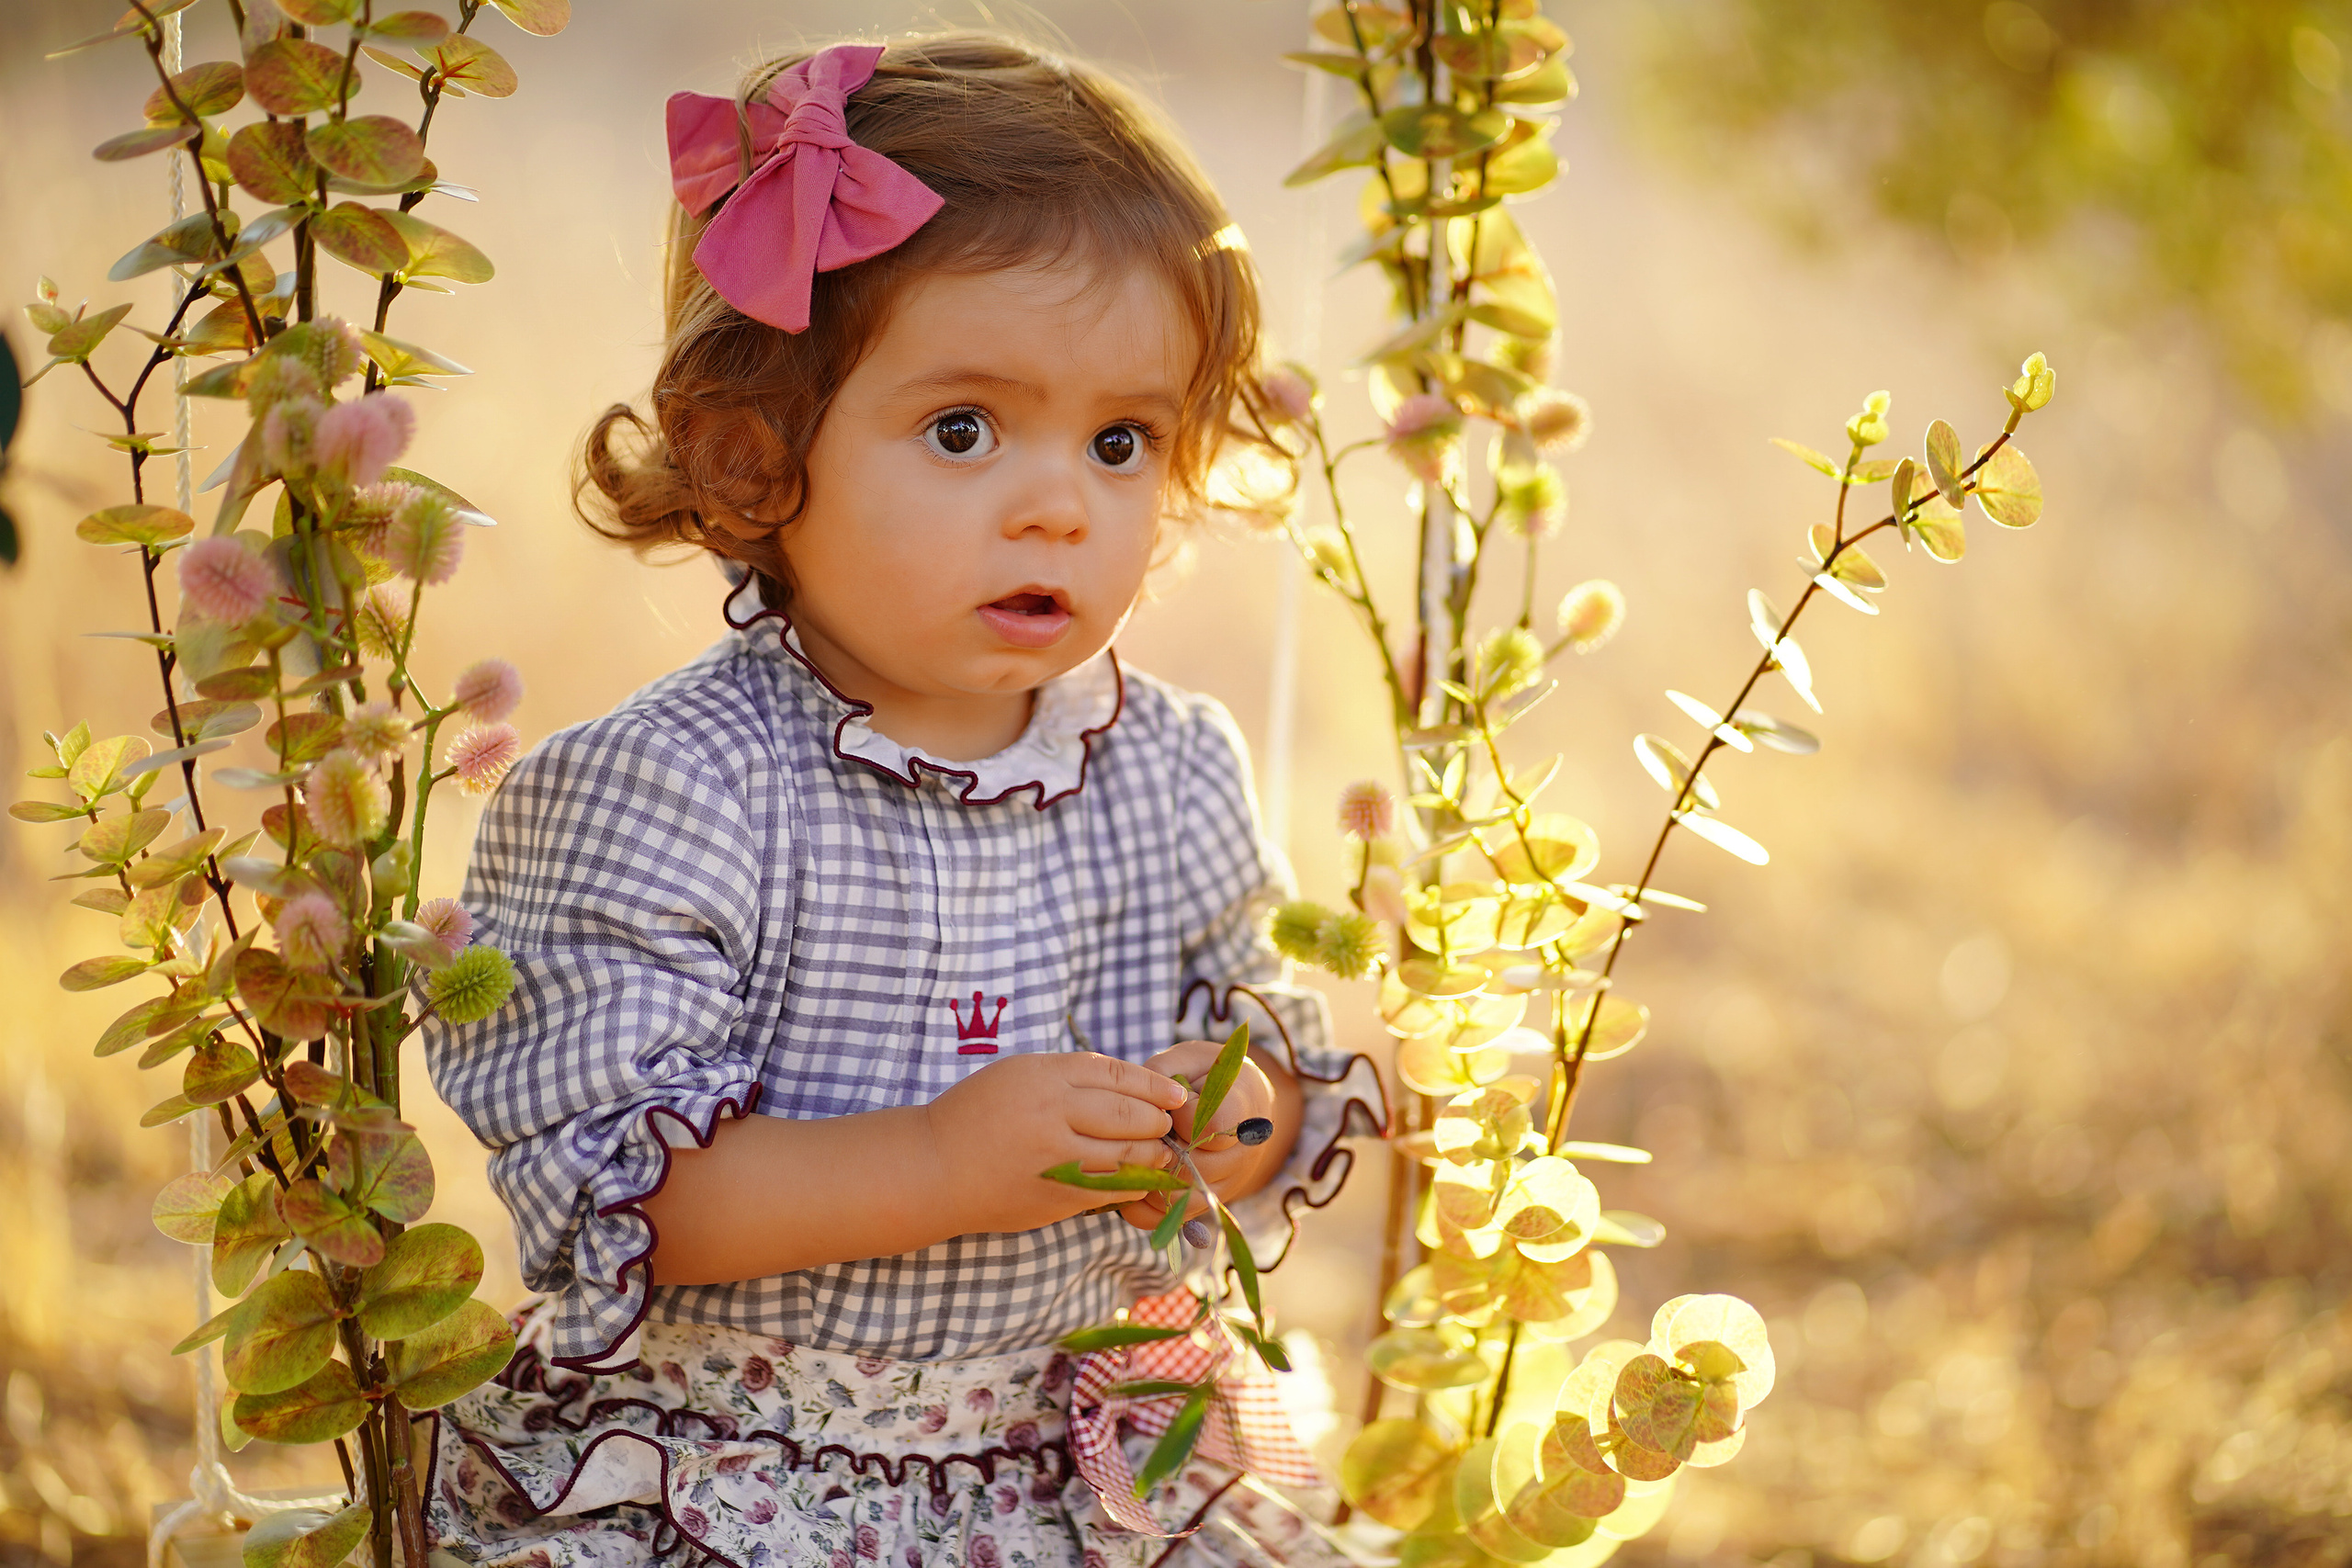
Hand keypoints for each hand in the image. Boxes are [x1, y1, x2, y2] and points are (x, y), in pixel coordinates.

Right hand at [923, 1052, 1187, 1235]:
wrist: (934, 1169)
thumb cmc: (977, 1115)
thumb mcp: (1018, 1075)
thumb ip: (1071, 1077)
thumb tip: (1133, 1087)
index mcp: (1043, 1076)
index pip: (1117, 1075)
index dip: (1154, 1085)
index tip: (1176, 1093)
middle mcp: (1053, 1114)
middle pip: (1130, 1114)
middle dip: (1158, 1120)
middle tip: (1168, 1123)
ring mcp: (1057, 1160)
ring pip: (1129, 1155)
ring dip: (1154, 1153)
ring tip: (1162, 1151)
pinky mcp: (1057, 1197)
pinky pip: (1113, 1189)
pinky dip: (1136, 1182)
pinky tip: (1141, 1177)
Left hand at [1117, 1040, 1299, 1231]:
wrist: (1238, 1101)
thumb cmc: (1206, 1075)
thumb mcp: (1188, 1058)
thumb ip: (1163, 1073)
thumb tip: (1139, 1103)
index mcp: (1243, 1108)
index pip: (1211, 1126)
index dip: (1180, 1116)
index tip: (1170, 1104)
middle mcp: (1242, 1152)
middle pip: (1190, 1168)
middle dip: (1155, 1150)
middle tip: (1141, 1132)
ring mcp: (1228, 1183)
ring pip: (1179, 1198)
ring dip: (1146, 1180)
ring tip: (1132, 1155)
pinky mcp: (1209, 1203)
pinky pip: (1172, 1218)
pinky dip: (1144, 1207)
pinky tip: (1132, 1182)